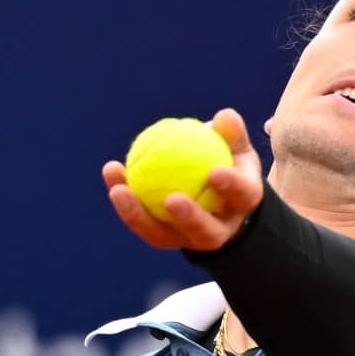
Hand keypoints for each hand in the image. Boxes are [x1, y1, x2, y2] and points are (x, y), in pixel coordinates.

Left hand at [102, 108, 263, 250]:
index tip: (215, 172)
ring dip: (138, 216)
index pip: (242, 196)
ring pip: (163, 235)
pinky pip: (141, 222)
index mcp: (242, 204)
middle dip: (190, 218)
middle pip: (206, 231)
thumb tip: (223, 116)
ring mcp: (188, 239)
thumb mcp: (236, 146)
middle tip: (171, 198)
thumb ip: (231, 133)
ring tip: (119, 189)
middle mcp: (219, 229)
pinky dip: (125, 201)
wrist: (215, 197)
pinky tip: (112, 173)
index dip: (231, 187)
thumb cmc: (228, 163)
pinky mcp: (163, 238)